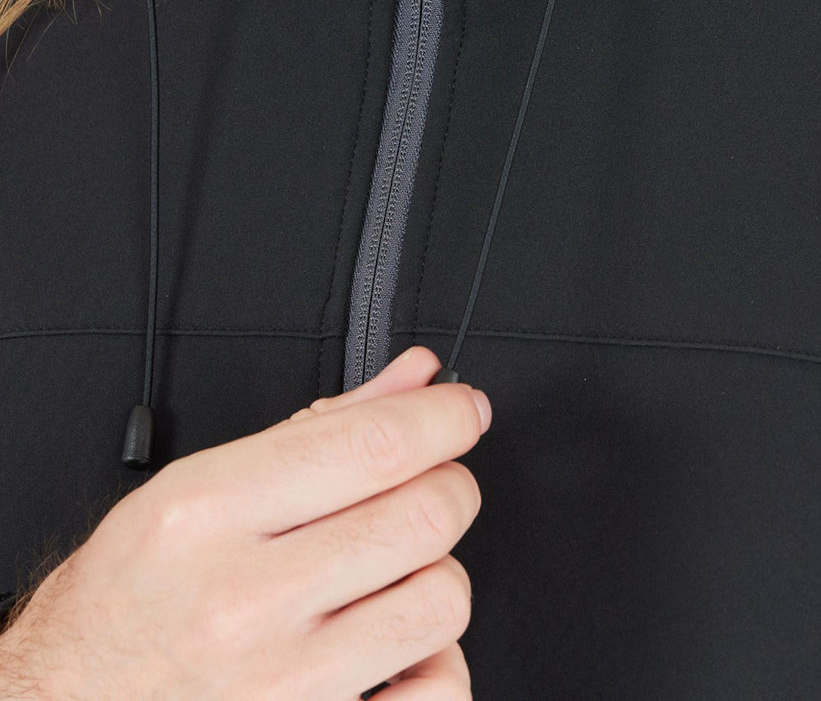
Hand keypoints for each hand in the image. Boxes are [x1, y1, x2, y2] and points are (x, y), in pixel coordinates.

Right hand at [0, 346, 490, 700]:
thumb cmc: (128, 598)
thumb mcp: (199, 488)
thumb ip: (321, 426)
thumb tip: (414, 378)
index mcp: (205, 514)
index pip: (373, 445)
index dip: (444, 417)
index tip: (465, 410)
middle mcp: (240, 602)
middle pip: (423, 516)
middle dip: (449, 485)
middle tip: (430, 483)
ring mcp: (280, 687)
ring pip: (442, 600)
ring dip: (436, 569)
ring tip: (390, 569)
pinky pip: (438, 691)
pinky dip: (434, 659)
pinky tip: (391, 643)